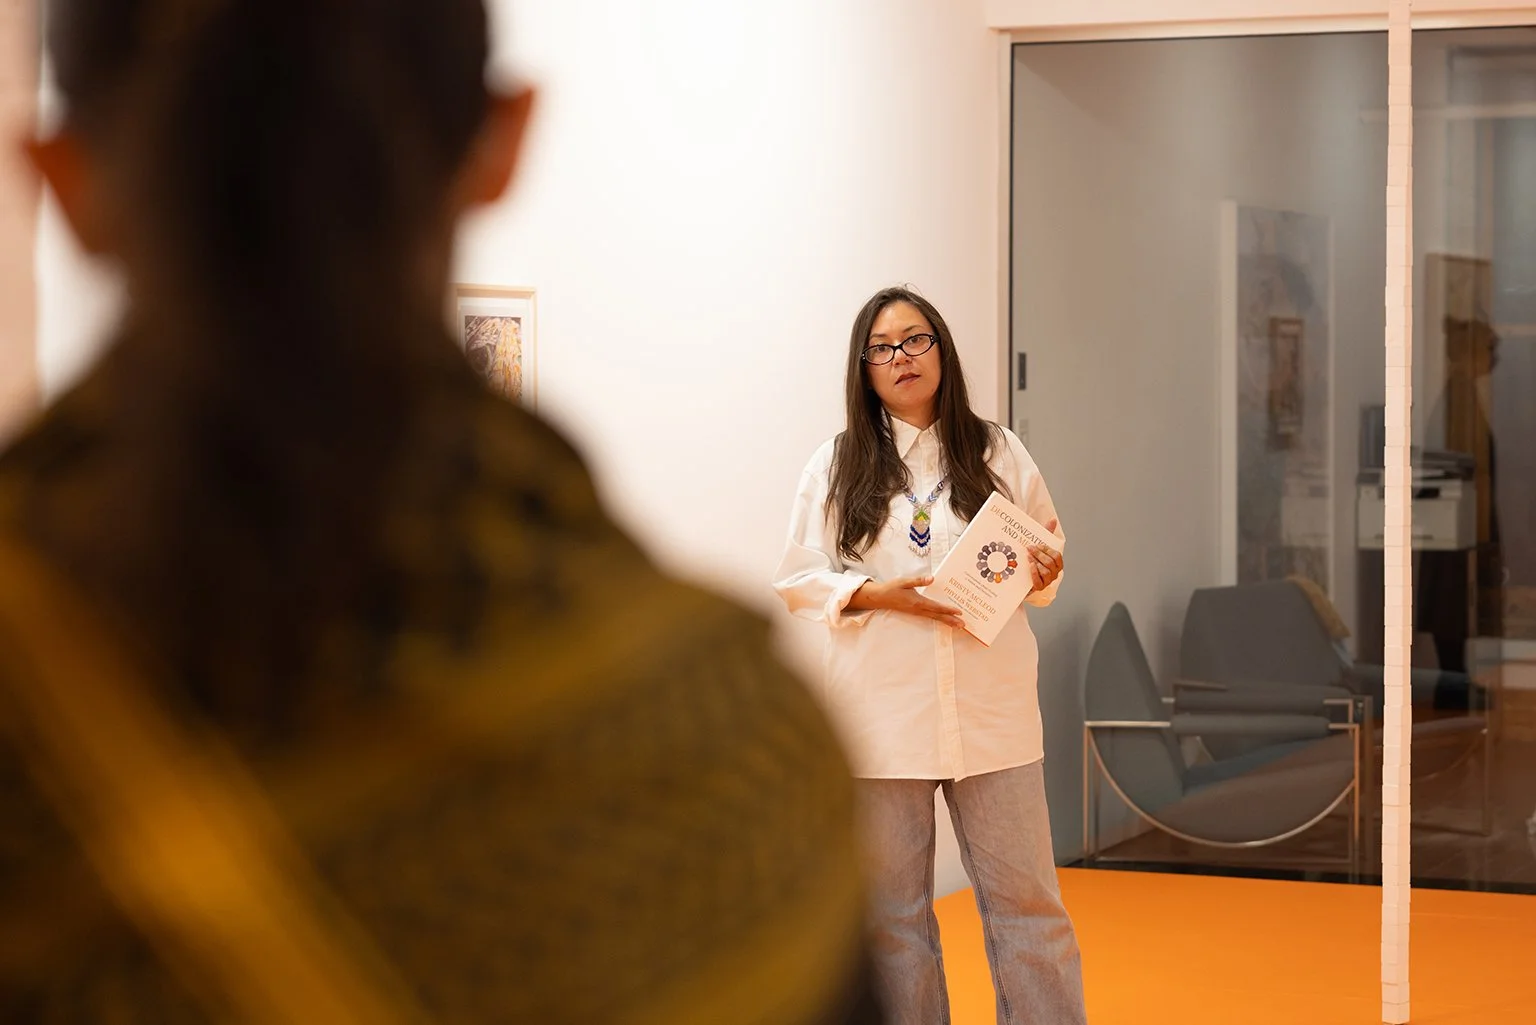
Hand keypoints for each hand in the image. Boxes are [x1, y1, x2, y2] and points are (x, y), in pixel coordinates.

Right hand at [849, 575, 963, 626]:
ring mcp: (916, 612)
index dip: (948, 609)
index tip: (959, 611)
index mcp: (917, 602)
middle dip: (951, 620)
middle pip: (937, 616)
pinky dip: (939, 619)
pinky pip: (929, 617)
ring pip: (934, 618)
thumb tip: (932, 578)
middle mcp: (918, 609)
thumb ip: (919, 580)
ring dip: (946, 621)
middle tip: (963, 624)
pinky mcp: (915, 612)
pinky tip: (944, 619)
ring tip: (957, 625)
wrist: (880, 597)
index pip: (936, 607)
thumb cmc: (892, 588)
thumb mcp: (904, 581)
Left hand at [1027, 517, 1062, 592]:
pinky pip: (1039, 582)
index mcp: (1057, 563)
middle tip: (1028, 548)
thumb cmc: (1032, 559)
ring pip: (1046, 572)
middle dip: (1039, 554)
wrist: (1020, 576)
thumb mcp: (1039, 546)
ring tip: (1027, 557)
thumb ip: (1047, 533)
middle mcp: (1054, 573)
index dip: (1046, 549)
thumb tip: (1053, 520)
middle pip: (1050, 562)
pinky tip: (1029, 566)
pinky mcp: (1039, 588)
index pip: (1056, 555)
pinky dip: (1034, 573)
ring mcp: (1047, 581)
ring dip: (1036, 562)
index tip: (1036, 544)